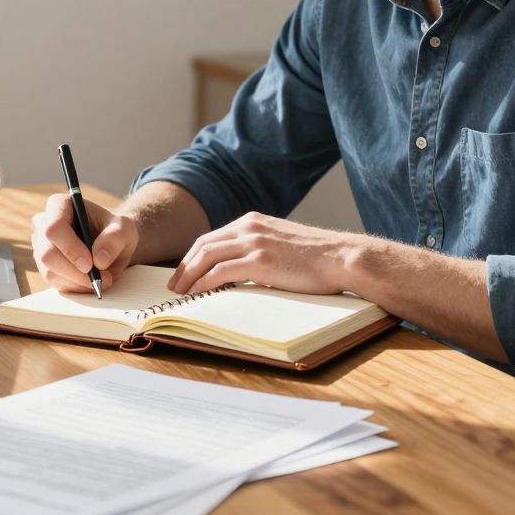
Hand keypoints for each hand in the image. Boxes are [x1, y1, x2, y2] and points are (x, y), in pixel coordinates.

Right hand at [31, 193, 138, 292]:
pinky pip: (55, 283)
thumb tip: (99, 259)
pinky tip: (91, 281)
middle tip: (100, 279)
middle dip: (75, 272)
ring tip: (102, 279)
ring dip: (78, 282)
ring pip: (50, 272)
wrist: (110, 243)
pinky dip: (75, 287)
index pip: (54, 228)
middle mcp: (44, 224)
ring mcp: (41, 247)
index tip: (90, 264)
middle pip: (48, 254)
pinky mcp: (44, 266)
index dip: (70, 248)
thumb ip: (115, 238)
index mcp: (59, 205)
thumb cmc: (114, 230)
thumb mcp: (124, 229)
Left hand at [167, 212, 356, 295]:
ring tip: (180, 292)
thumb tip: (242, 267)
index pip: (213, 237)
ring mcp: (253, 242)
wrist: (340, 257)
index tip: (185, 270)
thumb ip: (260, 247)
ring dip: (189, 275)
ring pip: (207, 256)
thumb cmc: (316, 256)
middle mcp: (249, 227)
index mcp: (253, 221)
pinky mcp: (259, 261)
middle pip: (204, 244)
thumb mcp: (281, 242)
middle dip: (185, 265)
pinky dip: (204, 283)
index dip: (194, 255)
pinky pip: (220, 272)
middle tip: (175, 284)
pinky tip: (197, 294)